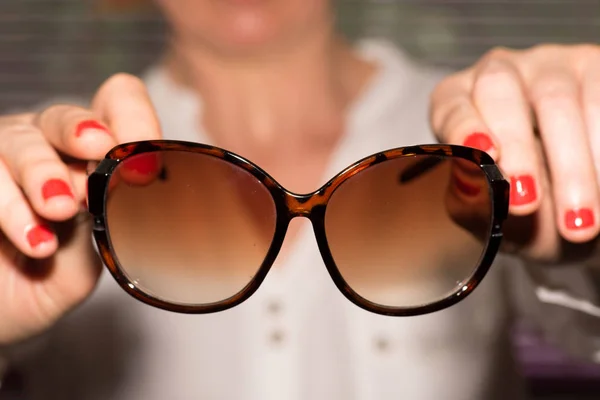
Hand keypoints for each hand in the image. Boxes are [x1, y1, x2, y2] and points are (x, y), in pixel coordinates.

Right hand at [0, 74, 161, 344]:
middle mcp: (48, 146)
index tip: (143, 162)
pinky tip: (37, 243)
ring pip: (19, 140)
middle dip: (80, 134)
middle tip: (98, 157)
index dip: (134, 119)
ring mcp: (4, 158)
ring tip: (60, 211)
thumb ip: (109, 217)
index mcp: (92, 154)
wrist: (4, 309)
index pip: (117, 104)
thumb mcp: (91, 252)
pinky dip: (11, 209)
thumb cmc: (52, 277)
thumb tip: (137, 185)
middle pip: (64, 118)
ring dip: (43, 173)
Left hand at [431, 44, 599, 263]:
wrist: (572, 210)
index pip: (450, 107)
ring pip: (558, 101)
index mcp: (457, 102)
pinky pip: (599, 102)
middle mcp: (498, 74)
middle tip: (526, 204)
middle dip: (516, 150)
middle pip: (499, 91)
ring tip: (579, 222)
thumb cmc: (519, 207)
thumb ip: (474, 202)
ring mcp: (550, 67)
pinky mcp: (595, 68)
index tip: (485, 156)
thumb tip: (470, 181)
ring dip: (572, 166)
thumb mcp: (491, 212)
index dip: (463, 127)